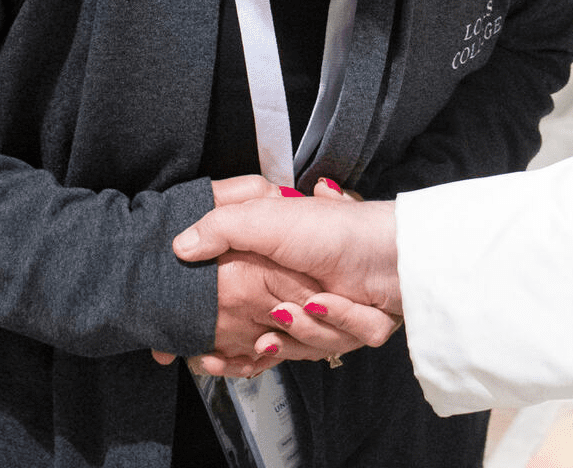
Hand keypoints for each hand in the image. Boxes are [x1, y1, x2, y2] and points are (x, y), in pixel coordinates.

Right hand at [149, 177, 395, 373]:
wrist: (391, 245)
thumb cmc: (331, 228)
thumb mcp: (265, 218)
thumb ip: (221, 228)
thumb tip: (180, 246)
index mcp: (277, 279)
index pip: (242, 324)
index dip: (224, 347)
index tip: (206, 355)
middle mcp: (303, 300)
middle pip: (273, 347)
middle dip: (270, 344)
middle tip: (269, 332)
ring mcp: (333, 318)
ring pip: (309, 347)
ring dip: (310, 327)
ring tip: (311, 302)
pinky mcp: (359, 330)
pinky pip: (342, 343)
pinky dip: (341, 321)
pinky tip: (337, 300)